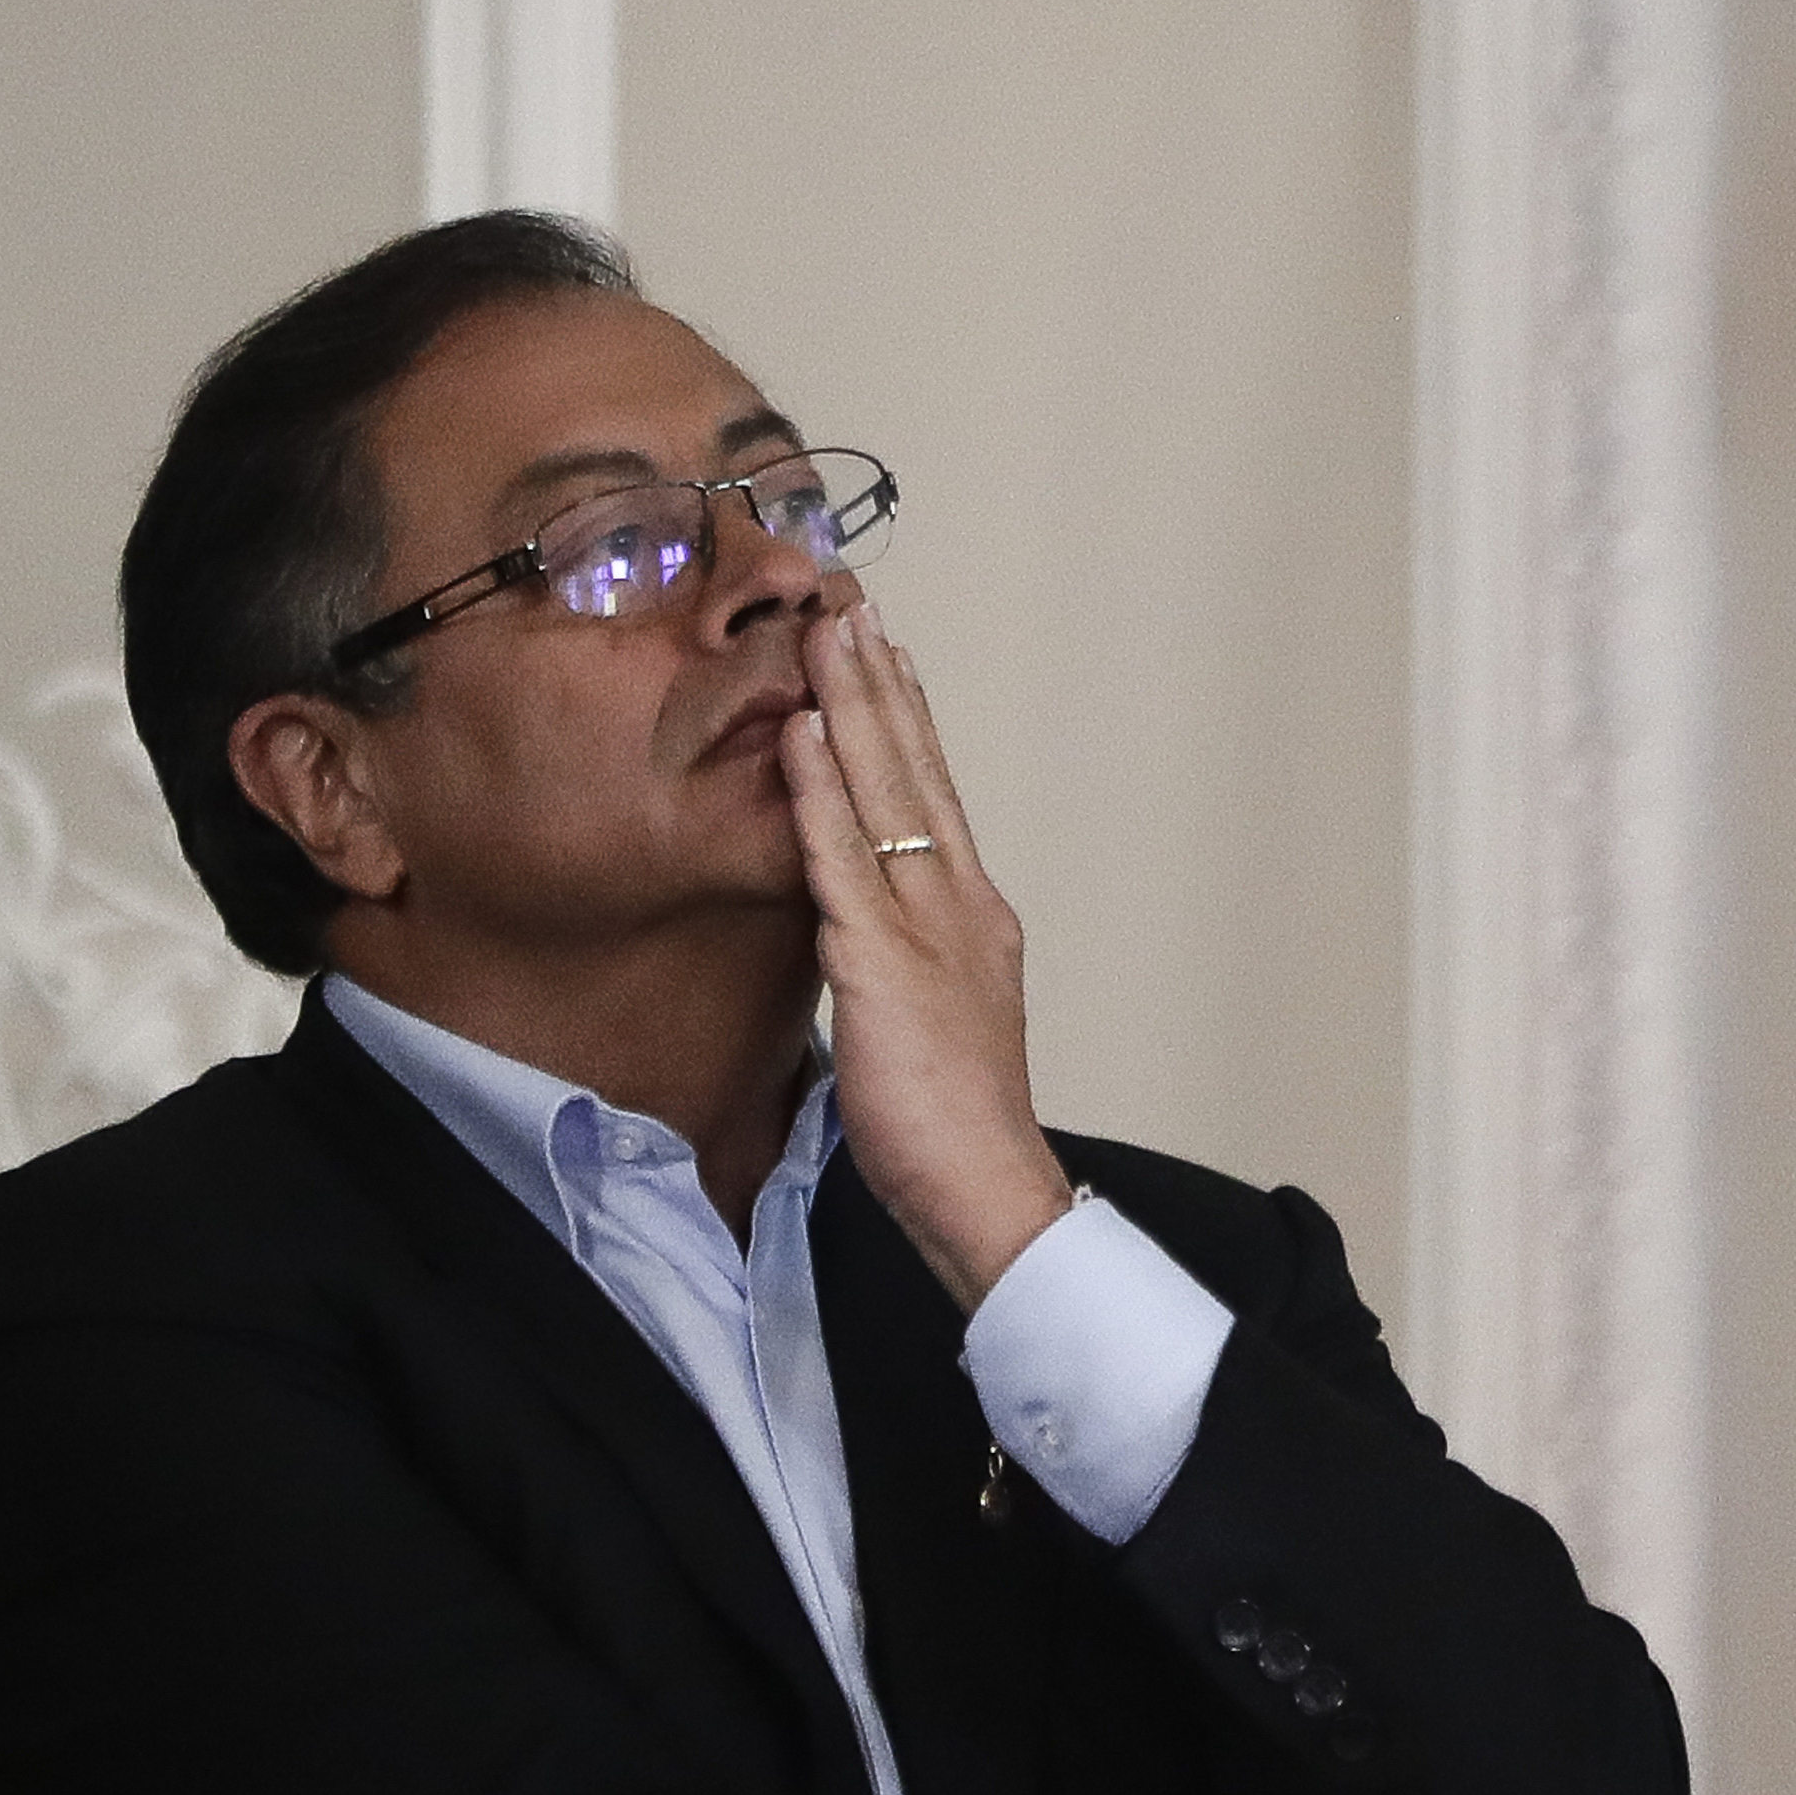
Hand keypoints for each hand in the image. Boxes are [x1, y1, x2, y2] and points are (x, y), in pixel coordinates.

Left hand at [784, 598, 1077, 1307]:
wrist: (990, 1188)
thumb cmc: (958, 1128)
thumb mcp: (934, 1021)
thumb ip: (903, 962)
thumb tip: (864, 934)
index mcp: (975, 916)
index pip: (936, 796)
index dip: (908, 722)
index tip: (885, 657)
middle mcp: (960, 903)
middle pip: (916, 772)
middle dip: (881, 684)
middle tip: (852, 605)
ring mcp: (926, 927)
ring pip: (885, 794)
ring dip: (853, 707)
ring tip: (825, 635)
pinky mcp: (883, 962)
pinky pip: (844, 859)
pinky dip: (823, 791)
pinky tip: (806, 734)